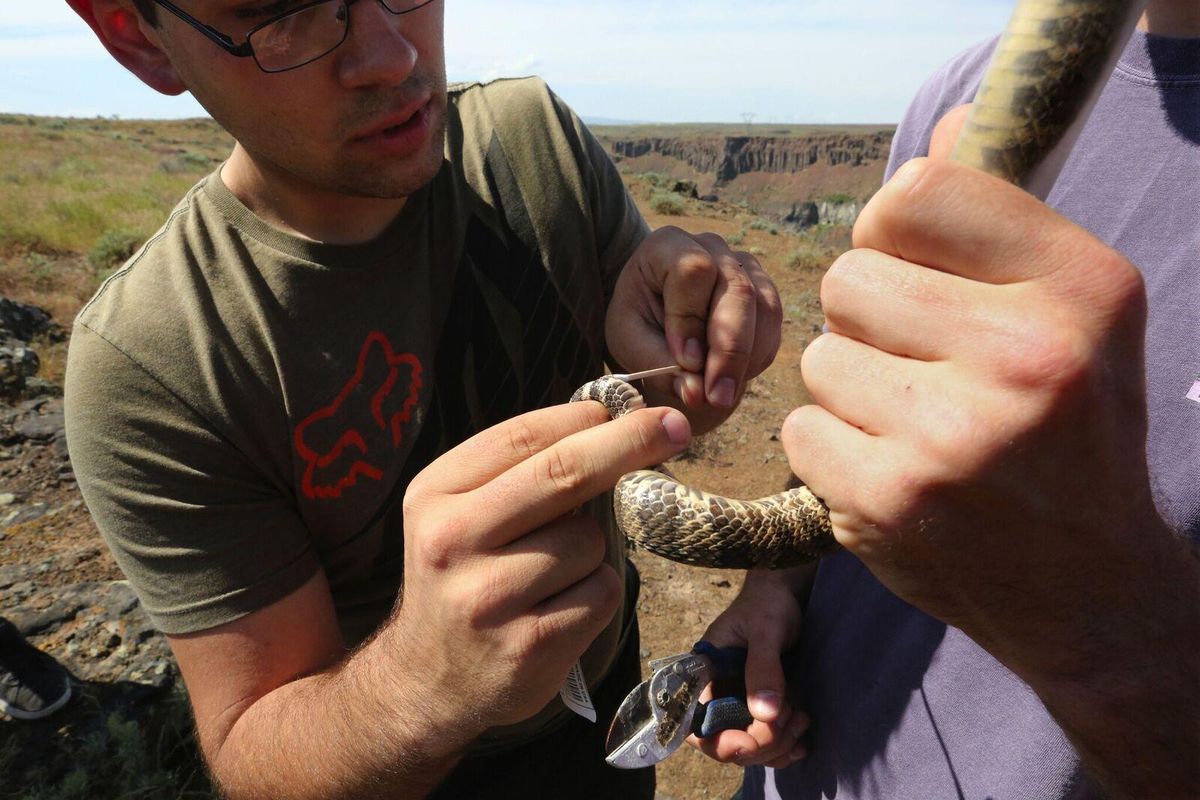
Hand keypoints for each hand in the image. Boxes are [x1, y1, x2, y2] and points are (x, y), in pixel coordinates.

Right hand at [394, 400, 691, 733]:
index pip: (523, 436)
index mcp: (435, 494)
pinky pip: (601, 591)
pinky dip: (596, 592)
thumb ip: (519, 472)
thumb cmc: (465, 578)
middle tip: (676, 425)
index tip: (638, 408)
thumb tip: (609, 422)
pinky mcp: (528, 644)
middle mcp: (452, 540)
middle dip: (629, 442)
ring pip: (589, 540)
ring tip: (551, 575)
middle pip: (562, 474)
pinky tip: (560, 609)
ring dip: (592, 550)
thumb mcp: (462, 514)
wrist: (428, 681)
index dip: (588, 417)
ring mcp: (489, 596)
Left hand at [606, 226, 782, 434]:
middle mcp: (710, 246)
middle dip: (729, 350)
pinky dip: (757, 357)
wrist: (659, 323)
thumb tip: (697, 392)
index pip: (692, 271)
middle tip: (716, 396)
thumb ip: (659, 365)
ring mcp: (743, 265)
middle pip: (737, 289)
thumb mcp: (631, 344)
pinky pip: (774, 323)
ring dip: (747, 358)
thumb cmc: (639, 326)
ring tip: (722, 395)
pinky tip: (733, 378)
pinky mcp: (764, 289)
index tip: (685, 361)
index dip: (691, 318)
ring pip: (763, 308)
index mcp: (666, 246)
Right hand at [687, 571, 808, 768]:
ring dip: (777, 745)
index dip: (717, 741)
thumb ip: (764, 667)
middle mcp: (715, 694)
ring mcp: (737, 704)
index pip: (694, 723)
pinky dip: (784, 749)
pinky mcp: (758, 709)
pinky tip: (803, 740)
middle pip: (724, 742)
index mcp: (703, 675)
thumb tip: (765, 714)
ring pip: (748, 747)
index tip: (750, 740)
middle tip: (793, 718)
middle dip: (760, 742)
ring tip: (803, 718)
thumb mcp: (766, 630)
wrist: (783, 599)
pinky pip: (765, 744)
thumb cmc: (767, 605)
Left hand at [783, 110, 1172, 677]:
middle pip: (848, 277)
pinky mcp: (889, 499)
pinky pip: (800, 428)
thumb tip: (948, 124)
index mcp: (1081, 288)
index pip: (919, 190)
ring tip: (916, 427)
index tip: (914, 266)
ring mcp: (953, 434)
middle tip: (920, 365)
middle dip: (869, 321)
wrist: (1090, 591)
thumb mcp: (1075, 313)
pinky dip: (833, 451)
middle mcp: (1024, 353)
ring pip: (820, 358)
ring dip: (851, 391)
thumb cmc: (1070, 431)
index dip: (895, 230)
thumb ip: (1003, 221)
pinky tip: (893, 473)